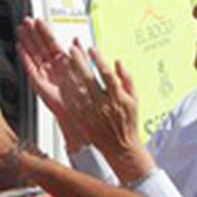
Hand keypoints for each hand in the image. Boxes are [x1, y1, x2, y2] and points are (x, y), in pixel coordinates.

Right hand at [18, 18, 86, 148]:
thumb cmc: (85, 98)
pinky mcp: (39, 83)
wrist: (80, 115)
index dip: (45, 31)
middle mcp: (53, 67)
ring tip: (21, 28)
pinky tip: (20, 47)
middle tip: (26, 19)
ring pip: (34, 54)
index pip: (52, 43)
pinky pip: (30, 67)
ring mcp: (45, 74)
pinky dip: (24, 57)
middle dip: (33, 32)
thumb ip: (81, 56)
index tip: (39, 20)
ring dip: (27, 41)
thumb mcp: (85, 73)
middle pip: (41, 46)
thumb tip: (77, 40)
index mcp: (65, 63)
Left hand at [59, 41, 154, 182]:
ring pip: (78, 90)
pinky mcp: (83, 120)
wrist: (121, 147)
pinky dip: (67, 91)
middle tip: (72, 49)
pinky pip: (72, 103)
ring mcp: (92, 113)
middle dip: (80, 63)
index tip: (91, 48)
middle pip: (89, 80)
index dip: (98, 60)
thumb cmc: (129, 122)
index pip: (107, 74)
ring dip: (70, 74)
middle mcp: (104, 105)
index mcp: (118, 98)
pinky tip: (62, 80)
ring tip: (63, 60)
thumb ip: (127, 79)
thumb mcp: (135, 99)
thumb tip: (118, 61)